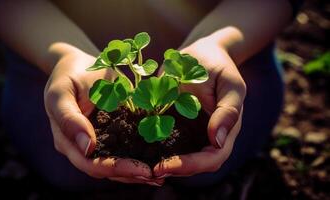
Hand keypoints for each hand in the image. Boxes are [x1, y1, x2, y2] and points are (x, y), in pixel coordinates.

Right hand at [44, 45, 160, 184]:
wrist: (77, 65)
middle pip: (107, 170)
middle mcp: (83, 148)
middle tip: (157, 176)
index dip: (116, 169)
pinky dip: (141, 154)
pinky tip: (159, 157)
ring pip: (118, 163)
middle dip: (132, 174)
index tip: (141, 169)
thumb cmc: (67, 77)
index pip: (91, 164)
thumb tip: (87, 148)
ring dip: (139, 170)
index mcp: (68, 143)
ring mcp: (99, 141)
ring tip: (162, 173)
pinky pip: (127, 147)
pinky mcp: (112, 132)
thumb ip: (69, 119)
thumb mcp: (61, 93)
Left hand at [154, 39, 245, 176]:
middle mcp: (207, 137)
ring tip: (141, 165)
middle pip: (195, 165)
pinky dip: (153, 147)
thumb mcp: (230, 84)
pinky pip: (164, 141)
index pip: (212, 158)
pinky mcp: (175, 125)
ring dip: (162, 163)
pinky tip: (135, 148)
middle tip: (151, 171)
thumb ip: (228, 111)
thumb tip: (217, 141)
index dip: (191, 165)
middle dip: (174, 170)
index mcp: (225, 130)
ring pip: (178, 157)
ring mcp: (190, 133)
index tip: (167, 165)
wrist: (201, 54)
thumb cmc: (218, 66)